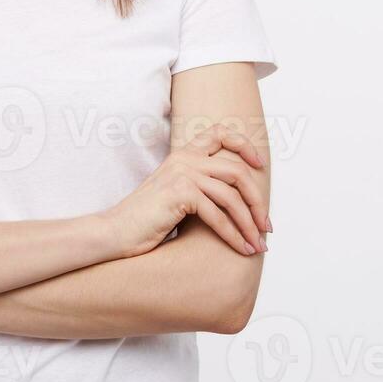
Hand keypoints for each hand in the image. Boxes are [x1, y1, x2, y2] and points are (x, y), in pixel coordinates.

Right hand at [101, 123, 270, 258]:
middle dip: (257, 201)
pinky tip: (241, 248)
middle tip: (266, 226)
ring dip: (250, 224)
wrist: (115, 232)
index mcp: (183, 154)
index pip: (220, 133)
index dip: (244, 145)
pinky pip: (219, 215)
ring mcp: (183, 173)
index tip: (260, 165)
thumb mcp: (176, 194)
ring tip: (258, 244)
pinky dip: (234, 235)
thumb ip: (200, 186)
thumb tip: (239, 199)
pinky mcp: (180, 193)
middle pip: (237, 171)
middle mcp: (185, 158)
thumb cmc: (147, 220)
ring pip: (232, 196)